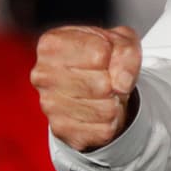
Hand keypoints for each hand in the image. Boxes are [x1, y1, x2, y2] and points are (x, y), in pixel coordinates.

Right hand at [31, 26, 141, 151]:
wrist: (90, 84)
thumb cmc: (103, 57)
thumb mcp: (121, 40)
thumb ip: (126, 51)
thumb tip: (121, 83)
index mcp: (54, 44)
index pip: (100, 54)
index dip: (115, 58)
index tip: (108, 59)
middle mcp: (44, 75)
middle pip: (102, 85)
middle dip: (115, 84)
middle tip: (108, 80)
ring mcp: (49, 104)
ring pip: (105, 110)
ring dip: (114, 104)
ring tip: (104, 95)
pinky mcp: (61, 129)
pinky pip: (103, 130)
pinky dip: (110, 122)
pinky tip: (98, 111)